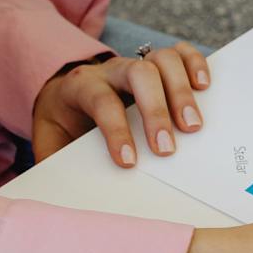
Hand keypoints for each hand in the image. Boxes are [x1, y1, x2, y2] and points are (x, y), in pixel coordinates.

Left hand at [31, 44, 211, 165]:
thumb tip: (64, 199)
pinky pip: (179, 53)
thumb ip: (53, 162)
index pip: (102, 101)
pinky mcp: (156, 63)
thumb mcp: (48, 142)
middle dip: (156, 110)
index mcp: (81, 87)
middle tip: (167, 149)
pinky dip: (195, 64)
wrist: (65, 96)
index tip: (128, 162)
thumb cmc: (62, 125)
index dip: (116, 130)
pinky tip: (204, 87)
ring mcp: (136, 63)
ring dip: (181, 91)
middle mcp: (111, 70)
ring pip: (163, 59)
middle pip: (138, 73)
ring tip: (193, 126)